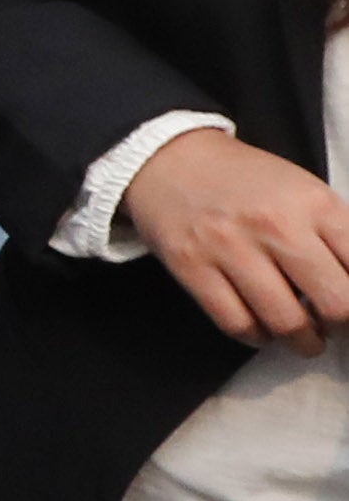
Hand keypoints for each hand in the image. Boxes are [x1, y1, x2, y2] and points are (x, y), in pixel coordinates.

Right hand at [121, 128, 348, 352]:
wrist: (169, 159)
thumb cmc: (246, 181)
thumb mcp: (307, 192)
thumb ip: (340, 236)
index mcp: (314, 203)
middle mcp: (275, 225)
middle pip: (336, 304)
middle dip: (343, 327)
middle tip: (337, 327)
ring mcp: (229, 247)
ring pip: (286, 323)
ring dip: (304, 342)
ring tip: (305, 339)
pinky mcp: (191, 266)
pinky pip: (237, 323)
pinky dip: (258, 337)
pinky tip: (263, 328)